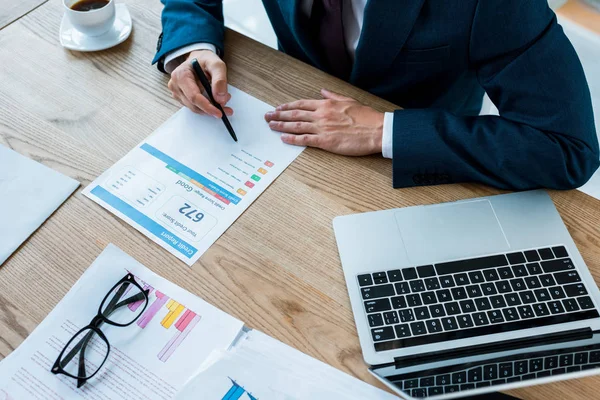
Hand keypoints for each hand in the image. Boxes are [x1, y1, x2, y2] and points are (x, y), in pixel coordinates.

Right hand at [167, 50, 232, 117]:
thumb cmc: (205, 60)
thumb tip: (220, 98)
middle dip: (211, 109)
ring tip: (223, 100)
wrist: (198, 60)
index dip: (207, 106)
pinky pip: (195, 107)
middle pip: (194, 105)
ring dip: (210, 108)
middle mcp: (175, 85)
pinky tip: (215, 100)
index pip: (194, 96)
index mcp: (181, 75)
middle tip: (227, 108)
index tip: (219, 113)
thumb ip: (220, 79)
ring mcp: (177, 93)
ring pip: (195, 108)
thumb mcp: (216, 64)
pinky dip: (206, 107)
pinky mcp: (182, 98)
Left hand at [264, 89, 383, 155]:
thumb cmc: (367, 117)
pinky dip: (292, 138)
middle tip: (267, 116)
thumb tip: (323, 92)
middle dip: (278, 115)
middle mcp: (321, 115)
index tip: (278, 108)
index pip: (302, 104)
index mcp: (327, 104)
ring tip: (270, 126)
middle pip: (295, 114)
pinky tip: (283, 138)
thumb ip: (333, 96)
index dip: (287, 106)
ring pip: (296, 126)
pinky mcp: (325, 142)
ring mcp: (322, 128)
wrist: (376, 130)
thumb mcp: (349, 100)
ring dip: (281, 125)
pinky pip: (304, 140)